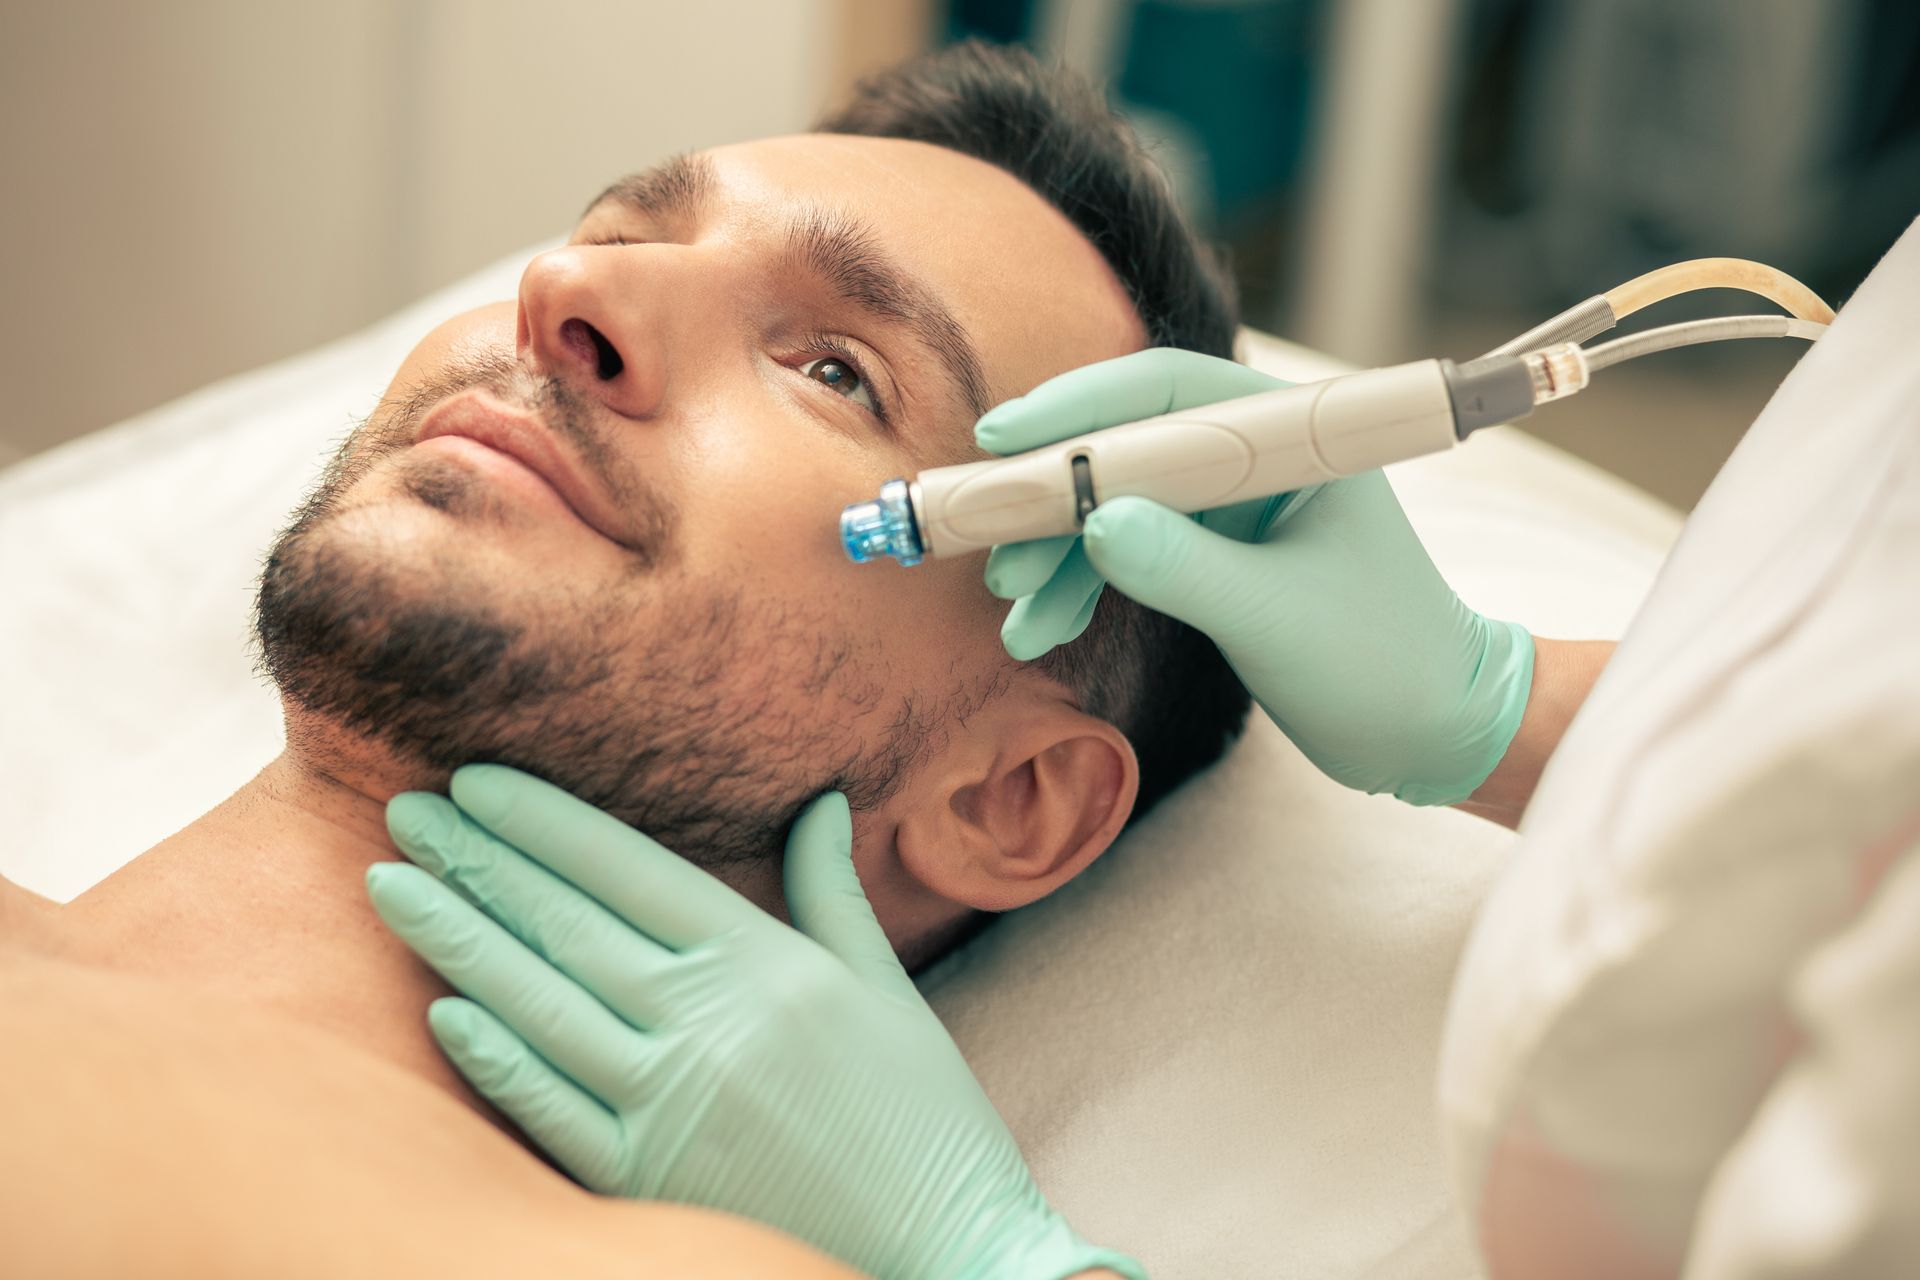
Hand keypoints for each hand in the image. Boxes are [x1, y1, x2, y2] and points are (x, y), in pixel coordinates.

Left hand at [366, 765, 1142, 1279]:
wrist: (945, 1251)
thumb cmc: (922, 1117)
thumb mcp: (886, 988)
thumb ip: (833, 890)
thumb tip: (823, 799)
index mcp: (768, 963)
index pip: (628, 869)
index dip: (544, 822)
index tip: (476, 781)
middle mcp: (710, 1022)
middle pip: (567, 923)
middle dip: (477, 861)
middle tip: (404, 812)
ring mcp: (671, 1103)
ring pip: (538, 1003)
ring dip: (456, 939)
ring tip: (388, 887)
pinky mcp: (645, 1180)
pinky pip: (549, 1107)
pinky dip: (493, 1056)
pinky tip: (440, 1008)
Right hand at [979, 347, 1533, 805]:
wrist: (1433, 732)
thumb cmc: (1385, 661)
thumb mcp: (1277, 615)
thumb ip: (1184, 567)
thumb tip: (1093, 525)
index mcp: (1295, 438)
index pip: (1170, 393)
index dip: (1081, 407)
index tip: (1005, 438)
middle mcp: (1257, 458)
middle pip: (1128, 448)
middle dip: (1053, 496)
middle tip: (986, 534)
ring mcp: (1231, 509)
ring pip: (1117, 508)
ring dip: (1057, 553)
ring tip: (1010, 604)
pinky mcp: (1213, 558)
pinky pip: (1128, 554)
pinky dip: (1080, 587)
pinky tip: (1038, 625)